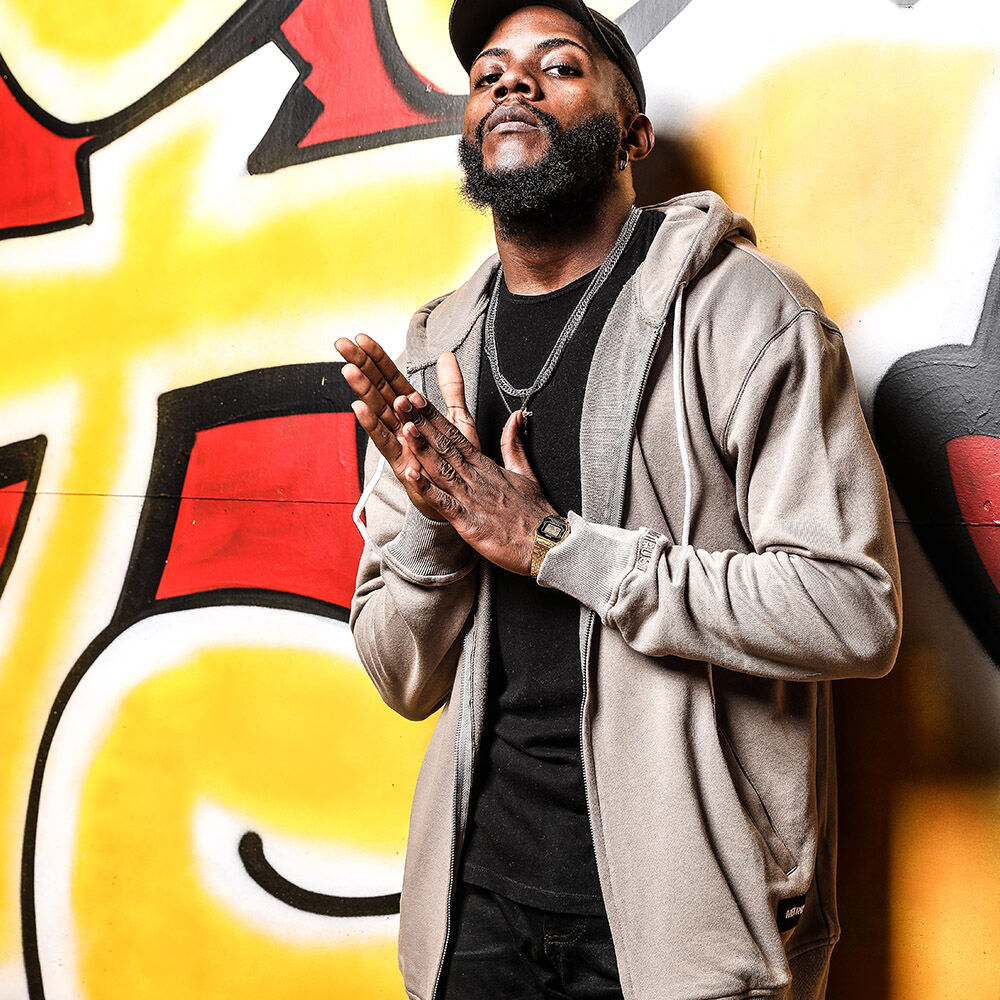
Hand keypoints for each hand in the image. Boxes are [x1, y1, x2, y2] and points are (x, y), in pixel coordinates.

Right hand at [336, 334, 479, 520]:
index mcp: (413, 412)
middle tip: (341, 344)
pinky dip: (374, 427)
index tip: (360, 337)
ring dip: (363, 391)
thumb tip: (447, 355)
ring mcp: (399, 444)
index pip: (392, 379)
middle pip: (378, 390)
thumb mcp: (457, 419)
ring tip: (349, 371)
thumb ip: (451, 388)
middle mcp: (400, 425)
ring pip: (378, 413)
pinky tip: (360, 411)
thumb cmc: (454, 459)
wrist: (457, 498)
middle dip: (361, 366)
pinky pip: (386, 443)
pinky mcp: (401, 464)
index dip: (378, 358)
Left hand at [395, 392, 556, 574]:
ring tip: (405, 428)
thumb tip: (516, 417)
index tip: (418, 400)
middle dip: (423, 424)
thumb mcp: (525, 472)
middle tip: (403, 402)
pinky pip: (445, 503)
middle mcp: (477, 479)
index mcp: (487, 467)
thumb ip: (514, 444)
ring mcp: (472, 499)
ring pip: (443, 469)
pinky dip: (428, 490)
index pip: (457, 436)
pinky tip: (412, 476)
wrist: (546, 543)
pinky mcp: (470, 522)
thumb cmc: (534, 513)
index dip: (435, 417)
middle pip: (446, 446)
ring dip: (423, 449)